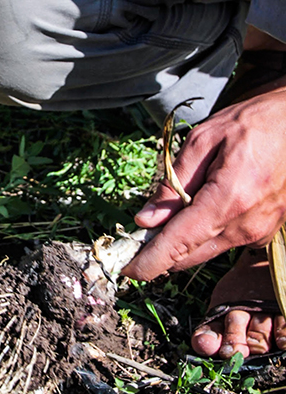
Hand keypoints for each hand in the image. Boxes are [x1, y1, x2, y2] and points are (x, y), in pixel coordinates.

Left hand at [123, 88, 285, 280]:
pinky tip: (201, 207)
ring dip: (182, 242)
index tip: (127, 270)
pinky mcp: (265, 232)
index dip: (150, 261)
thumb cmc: (252, 123)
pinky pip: (225, 242)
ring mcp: (260, 232)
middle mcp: (247, 225)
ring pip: (207, 251)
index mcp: (230, 199)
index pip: (180, 243)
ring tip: (170, 214)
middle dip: (160, 252)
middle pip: (190, 256)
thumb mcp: (203, 140)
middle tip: (137, 238)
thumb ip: (173, 183)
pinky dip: (205, 233)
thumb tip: (146, 220)